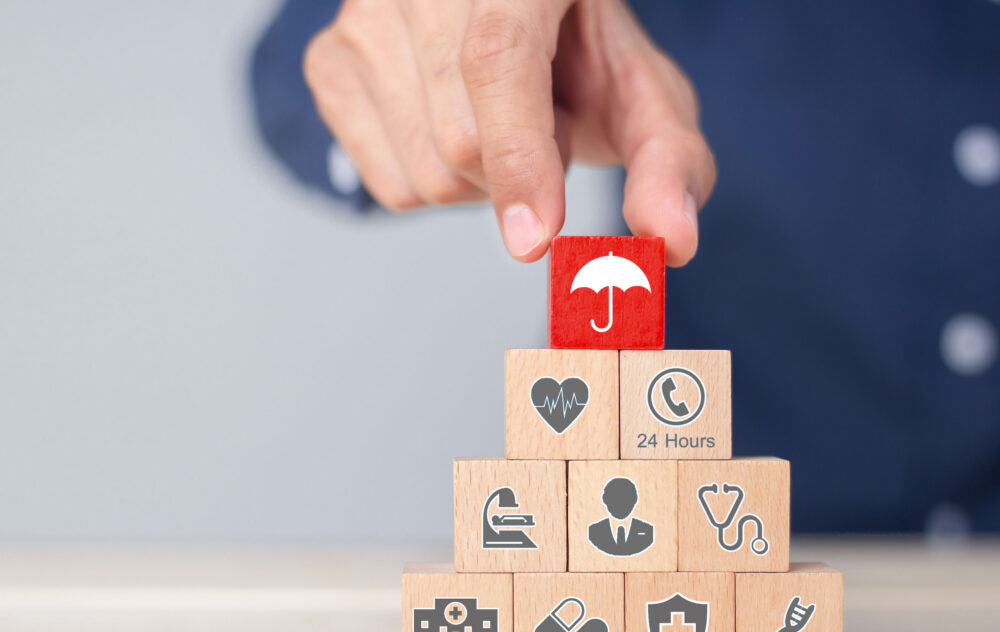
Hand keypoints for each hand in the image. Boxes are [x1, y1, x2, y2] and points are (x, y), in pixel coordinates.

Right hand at [303, 0, 715, 265]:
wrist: (514, 6)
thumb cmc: (577, 46)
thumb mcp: (640, 90)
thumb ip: (669, 161)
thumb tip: (672, 241)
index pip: (496, 59)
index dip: (517, 154)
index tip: (538, 237)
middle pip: (460, 143)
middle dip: (519, 175)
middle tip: (546, 130)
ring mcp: (362, 16)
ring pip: (422, 174)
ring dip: (479, 184)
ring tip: (499, 120)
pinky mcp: (327, 60)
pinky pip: (386, 185)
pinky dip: (435, 182)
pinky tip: (452, 126)